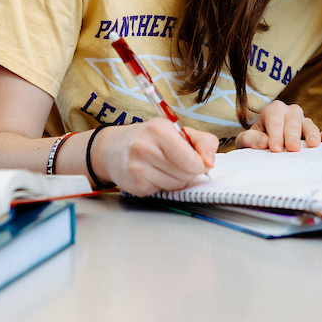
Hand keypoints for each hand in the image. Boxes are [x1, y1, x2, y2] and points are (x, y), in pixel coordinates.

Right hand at [93, 118, 217, 196]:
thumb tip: (210, 161)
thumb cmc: (149, 138)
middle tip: (180, 161)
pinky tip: (154, 173)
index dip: (201, 164)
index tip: (201, 160)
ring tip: (165, 166)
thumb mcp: (176, 130)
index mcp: (159, 130)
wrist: (111, 149)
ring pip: (177, 185)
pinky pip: (163, 191)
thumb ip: (202, 141)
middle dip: (189, 170)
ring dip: (177, 178)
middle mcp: (145, 148)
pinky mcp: (135, 186)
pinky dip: (164, 185)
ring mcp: (138, 169)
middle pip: (187, 174)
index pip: (192, 160)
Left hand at [235, 100, 321, 151]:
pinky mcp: (314, 132)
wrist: (264, 144)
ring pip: (309, 124)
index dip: (275, 134)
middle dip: (292, 135)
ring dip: (312, 134)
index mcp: (273, 110)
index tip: (275, 148)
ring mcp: (303, 121)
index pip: (275, 120)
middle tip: (292, 148)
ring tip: (313, 145)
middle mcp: (290, 112)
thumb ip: (250, 139)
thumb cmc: (256, 140)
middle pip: (292, 121)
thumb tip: (264, 142)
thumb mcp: (246, 139)